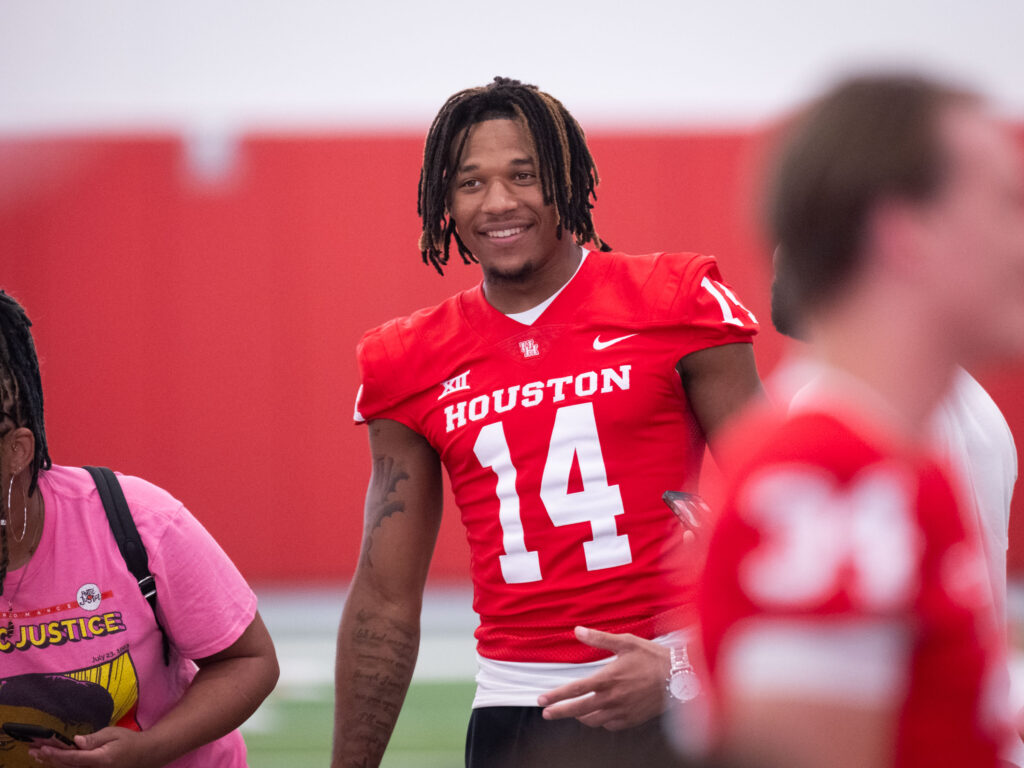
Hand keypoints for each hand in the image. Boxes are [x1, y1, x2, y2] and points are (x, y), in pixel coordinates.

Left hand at [31, 727, 161, 767]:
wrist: (143, 755)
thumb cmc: (128, 741)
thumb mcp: (114, 734)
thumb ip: (94, 739)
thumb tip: (76, 741)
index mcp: (100, 759)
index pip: (73, 758)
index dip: (57, 754)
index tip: (43, 748)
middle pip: (66, 766)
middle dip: (49, 758)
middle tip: (32, 749)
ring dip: (51, 763)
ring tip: (36, 755)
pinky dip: (60, 766)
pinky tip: (50, 761)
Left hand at [537, 626, 669, 730]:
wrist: (680, 679)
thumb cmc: (653, 658)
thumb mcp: (625, 642)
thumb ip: (598, 638)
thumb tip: (577, 630)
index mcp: (607, 678)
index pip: (574, 690)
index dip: (556, 696)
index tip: (541, 700)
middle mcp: (612, 698)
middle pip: (578, 710)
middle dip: (559, 712)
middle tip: (547, 713)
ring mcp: (621, 712)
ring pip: (592, 720)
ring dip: (580, 716)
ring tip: (573, 711)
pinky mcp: (631, 720)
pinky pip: (609, 725)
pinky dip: (600, 720)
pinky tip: (599, 713)